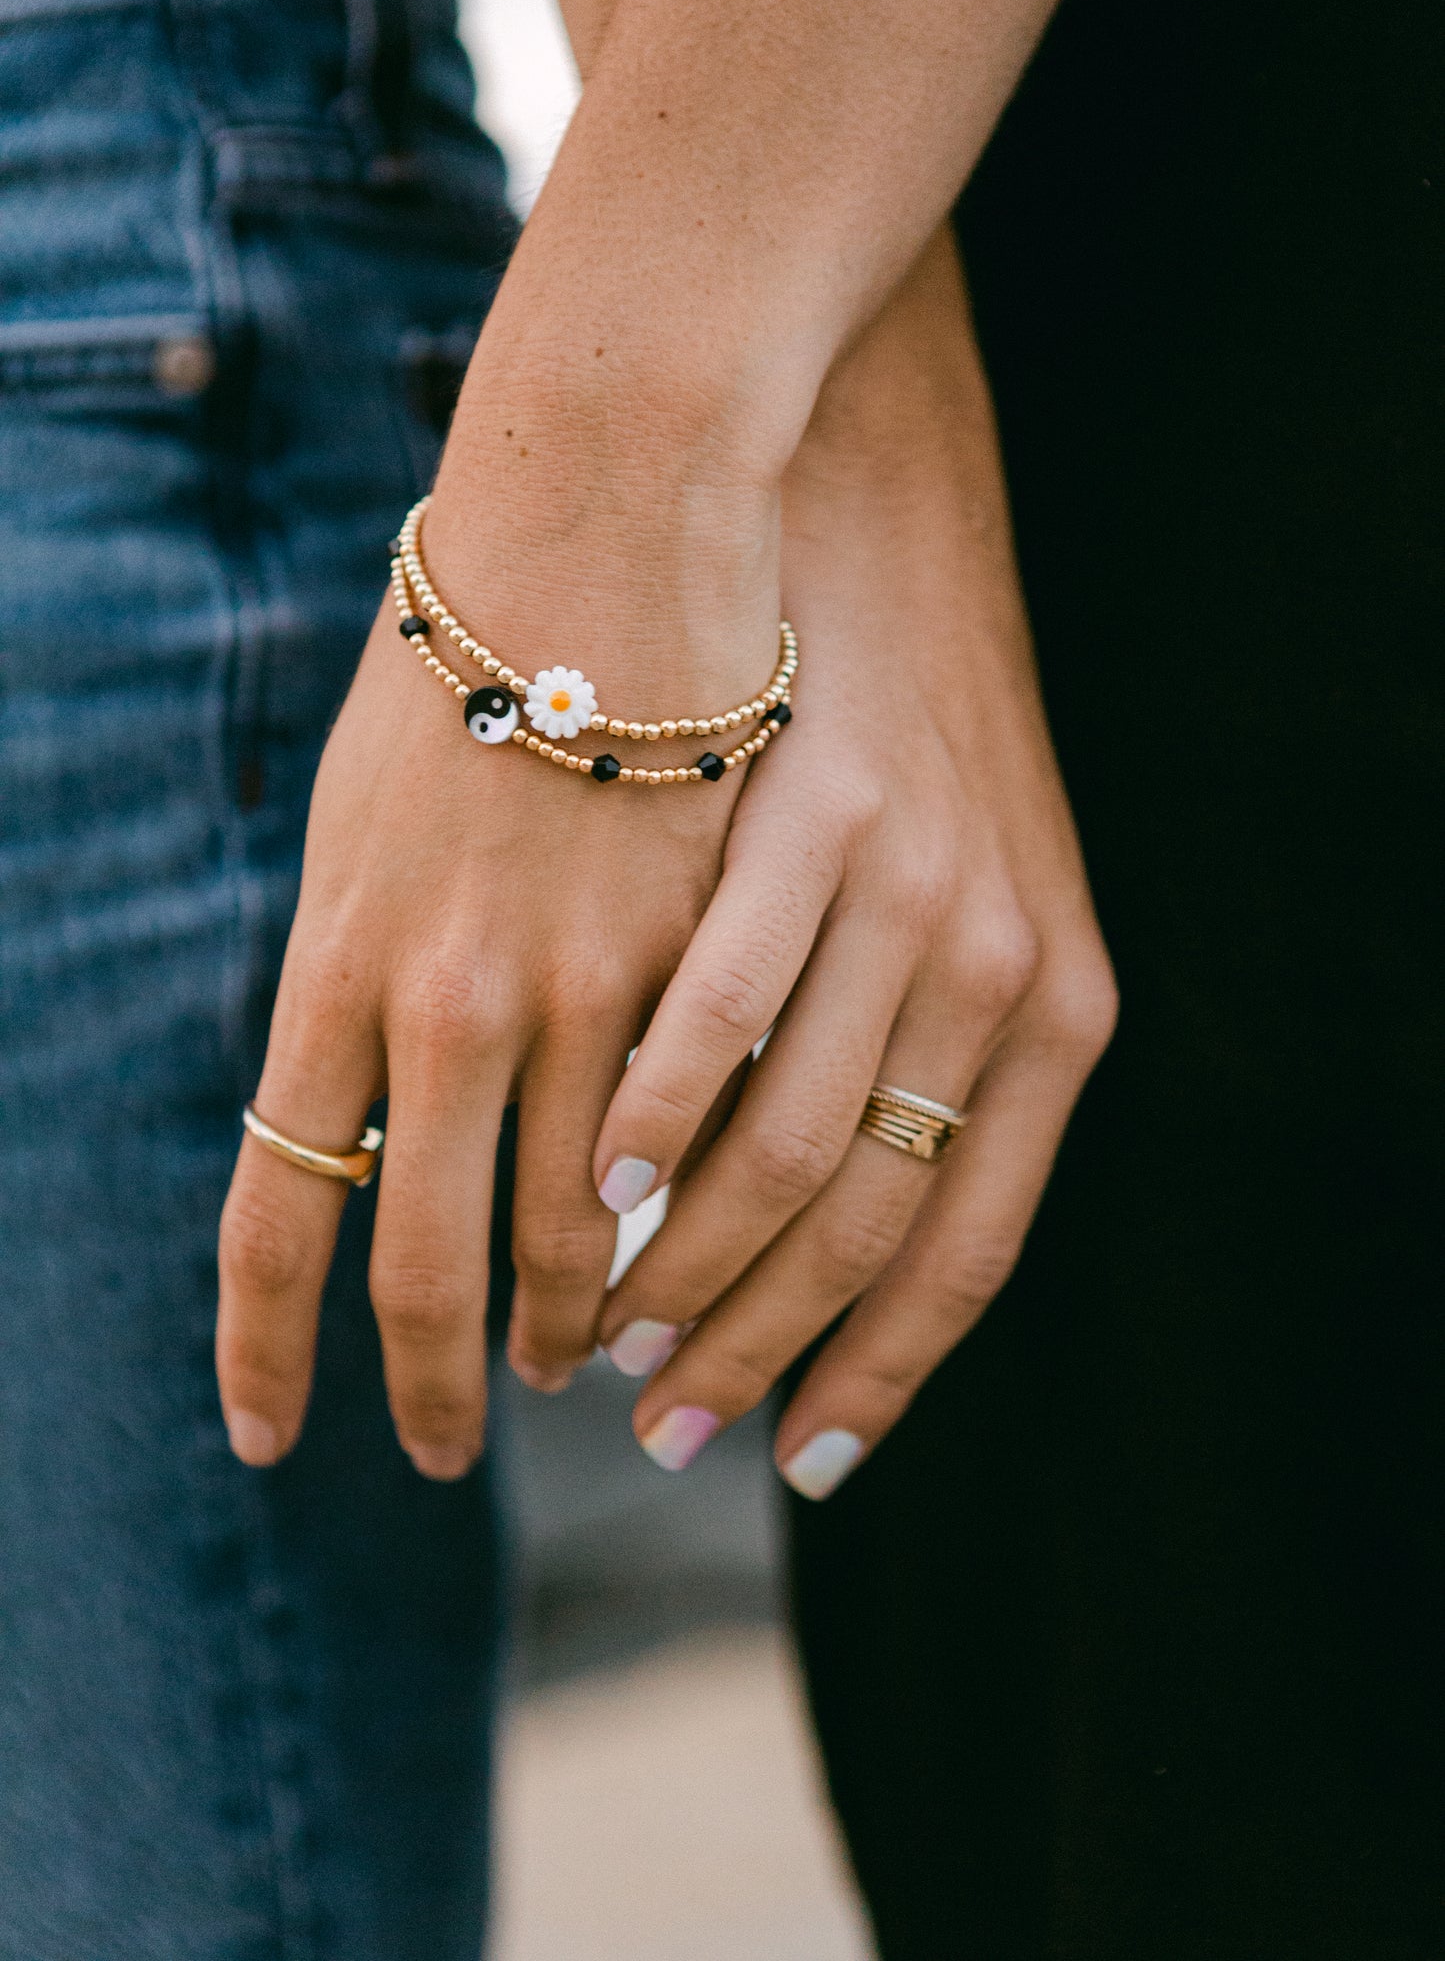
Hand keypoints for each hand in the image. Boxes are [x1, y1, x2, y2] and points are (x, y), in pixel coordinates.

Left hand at [216, 353, 779, 1478]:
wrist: (600, 521)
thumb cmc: (462, 654)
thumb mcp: (356, 819)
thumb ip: (351, 975)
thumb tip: (354, 1114)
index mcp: (332, 963)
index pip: (267, 1210)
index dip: (263, 1347)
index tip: (269, 1435)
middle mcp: (439, 997)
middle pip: (420, 1257)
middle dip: (429, 1380)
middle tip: (442, 1442)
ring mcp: (574, 984)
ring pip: (569, 1230)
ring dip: (567, 1322)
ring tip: (573, 1370)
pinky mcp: (694, 956)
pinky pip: (677, 1143)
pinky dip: (662, 1230)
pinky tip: (663, 1267)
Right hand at [593, 237, 1116, 1492]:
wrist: (872, 483)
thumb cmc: (893, 697)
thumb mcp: (965, 880)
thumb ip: (909, 1042)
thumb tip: (798, 1211)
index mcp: (1058, 1009)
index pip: (969, 1251)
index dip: (877, 1376)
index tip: (792, 1460)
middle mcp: (1005, 969)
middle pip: (869, 1231)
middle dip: (755, 1354)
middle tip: (658, 1422)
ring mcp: (919, 897)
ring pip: (789, 1154)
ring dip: (683, 1271)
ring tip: (597, 1336)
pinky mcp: (818, 824)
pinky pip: (723, 1020)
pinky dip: (651, 1123)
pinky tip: (588, 1183)